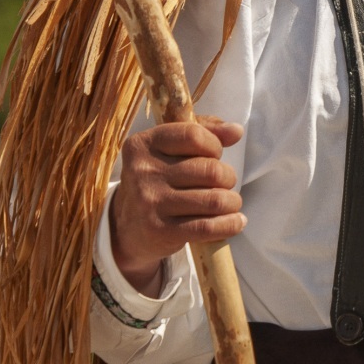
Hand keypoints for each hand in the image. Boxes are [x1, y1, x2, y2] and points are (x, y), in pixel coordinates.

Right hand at [109, 116, 245, 294]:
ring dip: (232, 201)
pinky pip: (207, 227)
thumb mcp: (170, 148)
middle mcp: (143, 172)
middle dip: (228, 177)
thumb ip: (204, 130)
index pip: (194, 135)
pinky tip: (236, 221)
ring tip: (231, 202)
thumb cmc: (158, 179)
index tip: (215, 154)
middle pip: (209, 170)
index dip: (214, 145)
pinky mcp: (160, 232)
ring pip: (213, 199)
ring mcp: (150, 203)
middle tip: (226, 182)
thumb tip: (236, 130)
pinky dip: (230, 223)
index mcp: (143, 145)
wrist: (126, 228)